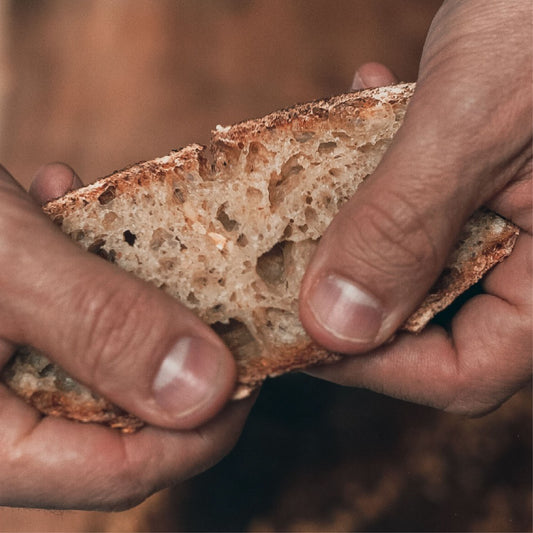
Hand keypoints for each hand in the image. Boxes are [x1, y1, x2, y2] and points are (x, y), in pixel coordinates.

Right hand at [0, 163, 251, 508]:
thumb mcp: (2, 266)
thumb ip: (100, 328)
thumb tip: (207, 390)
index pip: (122, 472)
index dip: (203, 429)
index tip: (254, 372)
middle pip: (116, 417)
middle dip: (169, 355)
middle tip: (218, 301)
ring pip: (91, 361)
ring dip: (121, 301)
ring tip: (133, 246)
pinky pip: (55, 316)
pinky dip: (74, 269)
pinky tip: (57, 204)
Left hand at [300, 0, 531, 415]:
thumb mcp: (473, 116)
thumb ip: (404, 224)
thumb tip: (335, 325)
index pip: (465, 372)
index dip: (373, 364)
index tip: (297, 336)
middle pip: (428, 321)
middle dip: (350, 291)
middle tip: (288, 270)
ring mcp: (514, 216)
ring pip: (416, 260)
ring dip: (359, 224)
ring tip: (321, 177)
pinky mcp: (488, 175)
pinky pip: (425, 201)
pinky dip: (386, 170)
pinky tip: (367, 111)